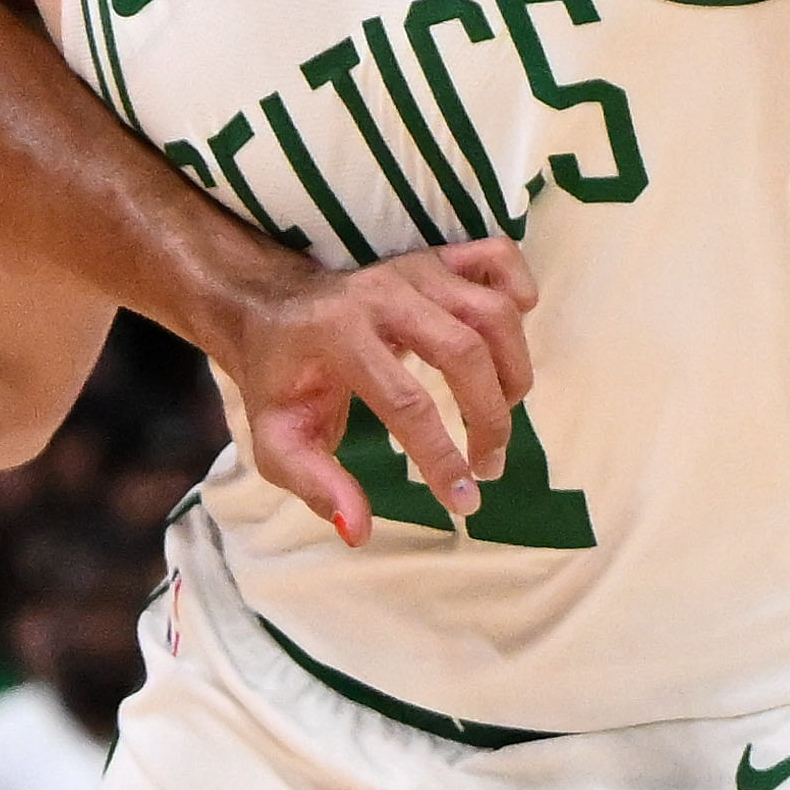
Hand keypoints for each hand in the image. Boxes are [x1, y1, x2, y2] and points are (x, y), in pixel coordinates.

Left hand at [217, 240, 539, 547]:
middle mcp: (381, 293)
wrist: (270, 311)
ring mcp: (414, 268)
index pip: (407, 403)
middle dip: (490, 419)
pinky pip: (497, 257)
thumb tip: (359, 532)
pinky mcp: (437, 258)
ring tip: (500, 417)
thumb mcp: (279, 442)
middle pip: (465, 352)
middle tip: (488, 466)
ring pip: (493, 311)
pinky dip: (519, 289)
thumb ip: (315, 485)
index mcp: (337, 335)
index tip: (464, 502)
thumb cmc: (279, 383)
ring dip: (513, 370)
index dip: (442, 458)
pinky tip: (512, 334)